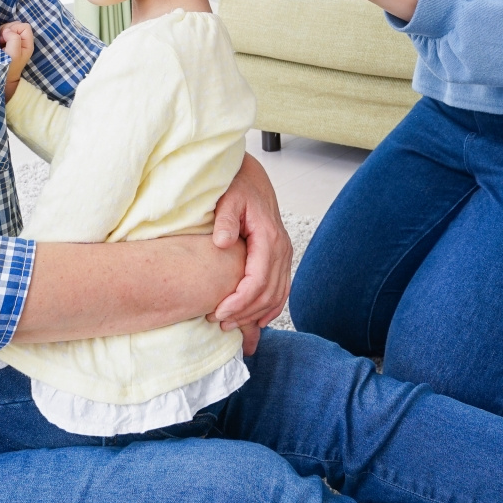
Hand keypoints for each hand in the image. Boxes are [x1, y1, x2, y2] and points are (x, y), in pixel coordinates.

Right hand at [0, 21, 33, 101]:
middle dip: (7, 30)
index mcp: (27, 43)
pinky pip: (2, 33)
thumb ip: (14, 39)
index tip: (7, 38)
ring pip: (8, 28)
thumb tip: (7, 31)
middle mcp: (21, 42)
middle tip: (1, 40)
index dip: (14, 29)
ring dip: (1, 33)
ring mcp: (13, 42)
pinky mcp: (5, 44)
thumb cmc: (8, 67)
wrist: (1, 78)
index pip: (24, 26)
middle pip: (15, 25)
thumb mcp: (14, 54)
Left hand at [209, 153, 291, 353]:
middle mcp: (281, 248)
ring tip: (230, 324)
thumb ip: (224, 220)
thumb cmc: (237, 188)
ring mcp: (284, 253)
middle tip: (218, 323)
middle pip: (268, 294)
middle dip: (244, 314)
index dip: (239, 302)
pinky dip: (272, 308)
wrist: (252, 178)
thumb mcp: (227, 198)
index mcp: (268, 237)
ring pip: (277, 295)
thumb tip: (222, 243)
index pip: (257, 281)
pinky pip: (282, 289)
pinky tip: (257, 321)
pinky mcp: (281, 257)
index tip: (217, 313)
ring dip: (256, 314)